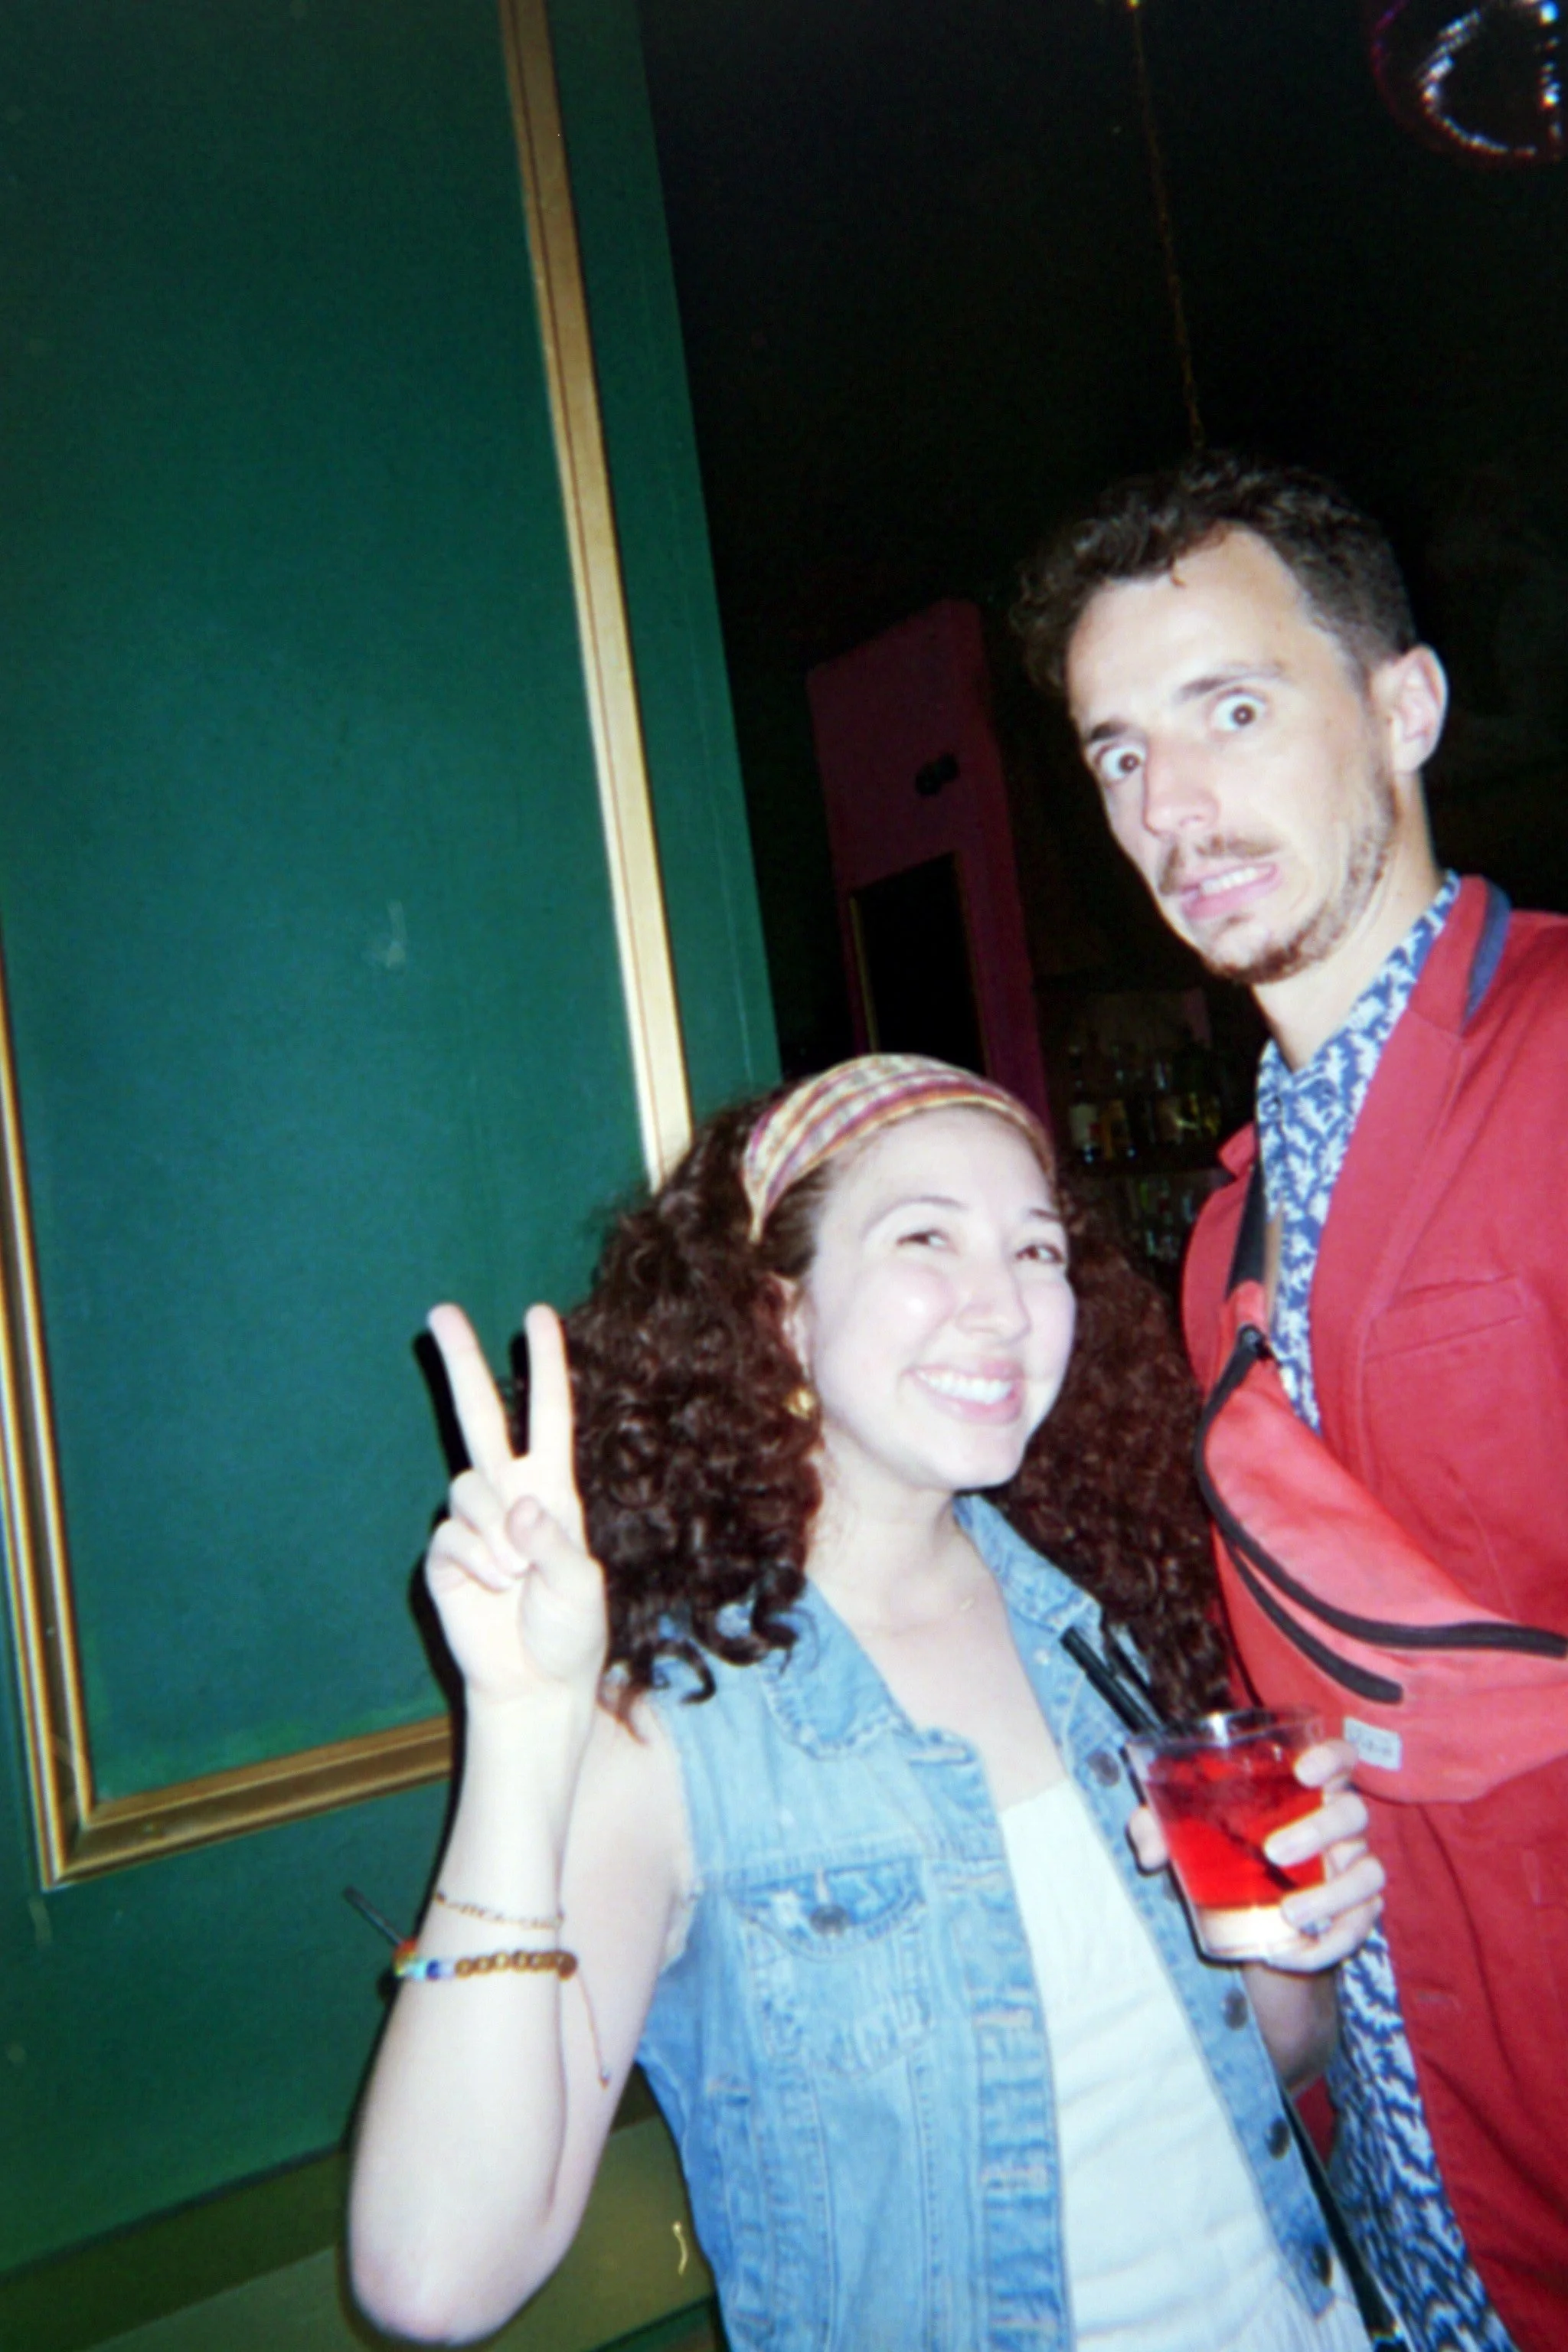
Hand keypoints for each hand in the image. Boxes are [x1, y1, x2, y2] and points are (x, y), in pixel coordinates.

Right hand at [423, 1304, 607, 1707]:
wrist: (533, 1684)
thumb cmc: (569, 1632)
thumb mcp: (582, 1589)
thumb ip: (555, 1546)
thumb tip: (518, 1510)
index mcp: (552, 1491)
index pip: (549, 1415)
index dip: (545, 1365)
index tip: (537, 1314)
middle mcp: (509, 1495)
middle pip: (479, 1416)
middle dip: (460, 1363)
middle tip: (440, 1310)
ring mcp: (473, 1523)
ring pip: (466, 1489)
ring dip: (494, 1537)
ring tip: (515, 1579)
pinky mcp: (444, 1556)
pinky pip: (450, 1538)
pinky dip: (475, 1565)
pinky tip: (492, 1591)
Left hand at [1127, 1735, 1384, 1975]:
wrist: (1251, 1922)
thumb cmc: (1225, 1854)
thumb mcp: (1186, 1836)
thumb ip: (1158, 1827)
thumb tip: (1149, 1851)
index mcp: (1306, 1790)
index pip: (1340, 1757)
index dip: (1331, 1757)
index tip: (1302, 1771)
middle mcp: (1339, 1824)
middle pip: (1352, 1813)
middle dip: (1318, 1829)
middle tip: (1272, 1851)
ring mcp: (1352, 1869)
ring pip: (1368, 1872)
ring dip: (1332, 1893)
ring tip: (1288, 1912)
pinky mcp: (1356, 1915)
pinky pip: (1357, 1928)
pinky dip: (1328, 1945)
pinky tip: (1289, 1952)